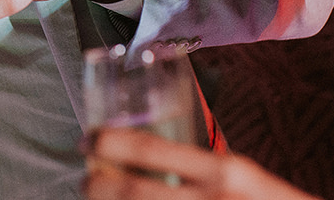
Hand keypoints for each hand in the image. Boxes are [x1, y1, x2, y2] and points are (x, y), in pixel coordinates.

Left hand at [82, 127, 316, 199]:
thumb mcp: (248, 182)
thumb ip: (208, 171)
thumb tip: (152, 161)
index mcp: (227, 172)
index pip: (151, 148)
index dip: (109, 142)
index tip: (88, 139)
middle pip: (132, 190)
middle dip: (96, 183)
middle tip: (85, 177)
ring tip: (95, 199)